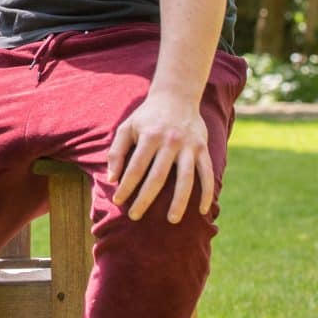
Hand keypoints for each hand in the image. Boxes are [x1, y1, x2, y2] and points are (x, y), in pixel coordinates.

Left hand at [107, 89, 214, 222]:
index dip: (126, 186)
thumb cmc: (146, 116)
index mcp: (149, 136)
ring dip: (179, 201)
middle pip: (158, 177)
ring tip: (172, 220)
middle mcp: (170, 142)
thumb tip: (111, 179)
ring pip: (186, 179)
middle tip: (135, 216)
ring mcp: (189, 146)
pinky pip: (207, 174)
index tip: (118, 201)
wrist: (176, 97)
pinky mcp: (203, 149)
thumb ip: (117, 152)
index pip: (135, 167)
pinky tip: (203, 210)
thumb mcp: (127, 127)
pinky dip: (207, 192)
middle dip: (145, 199)